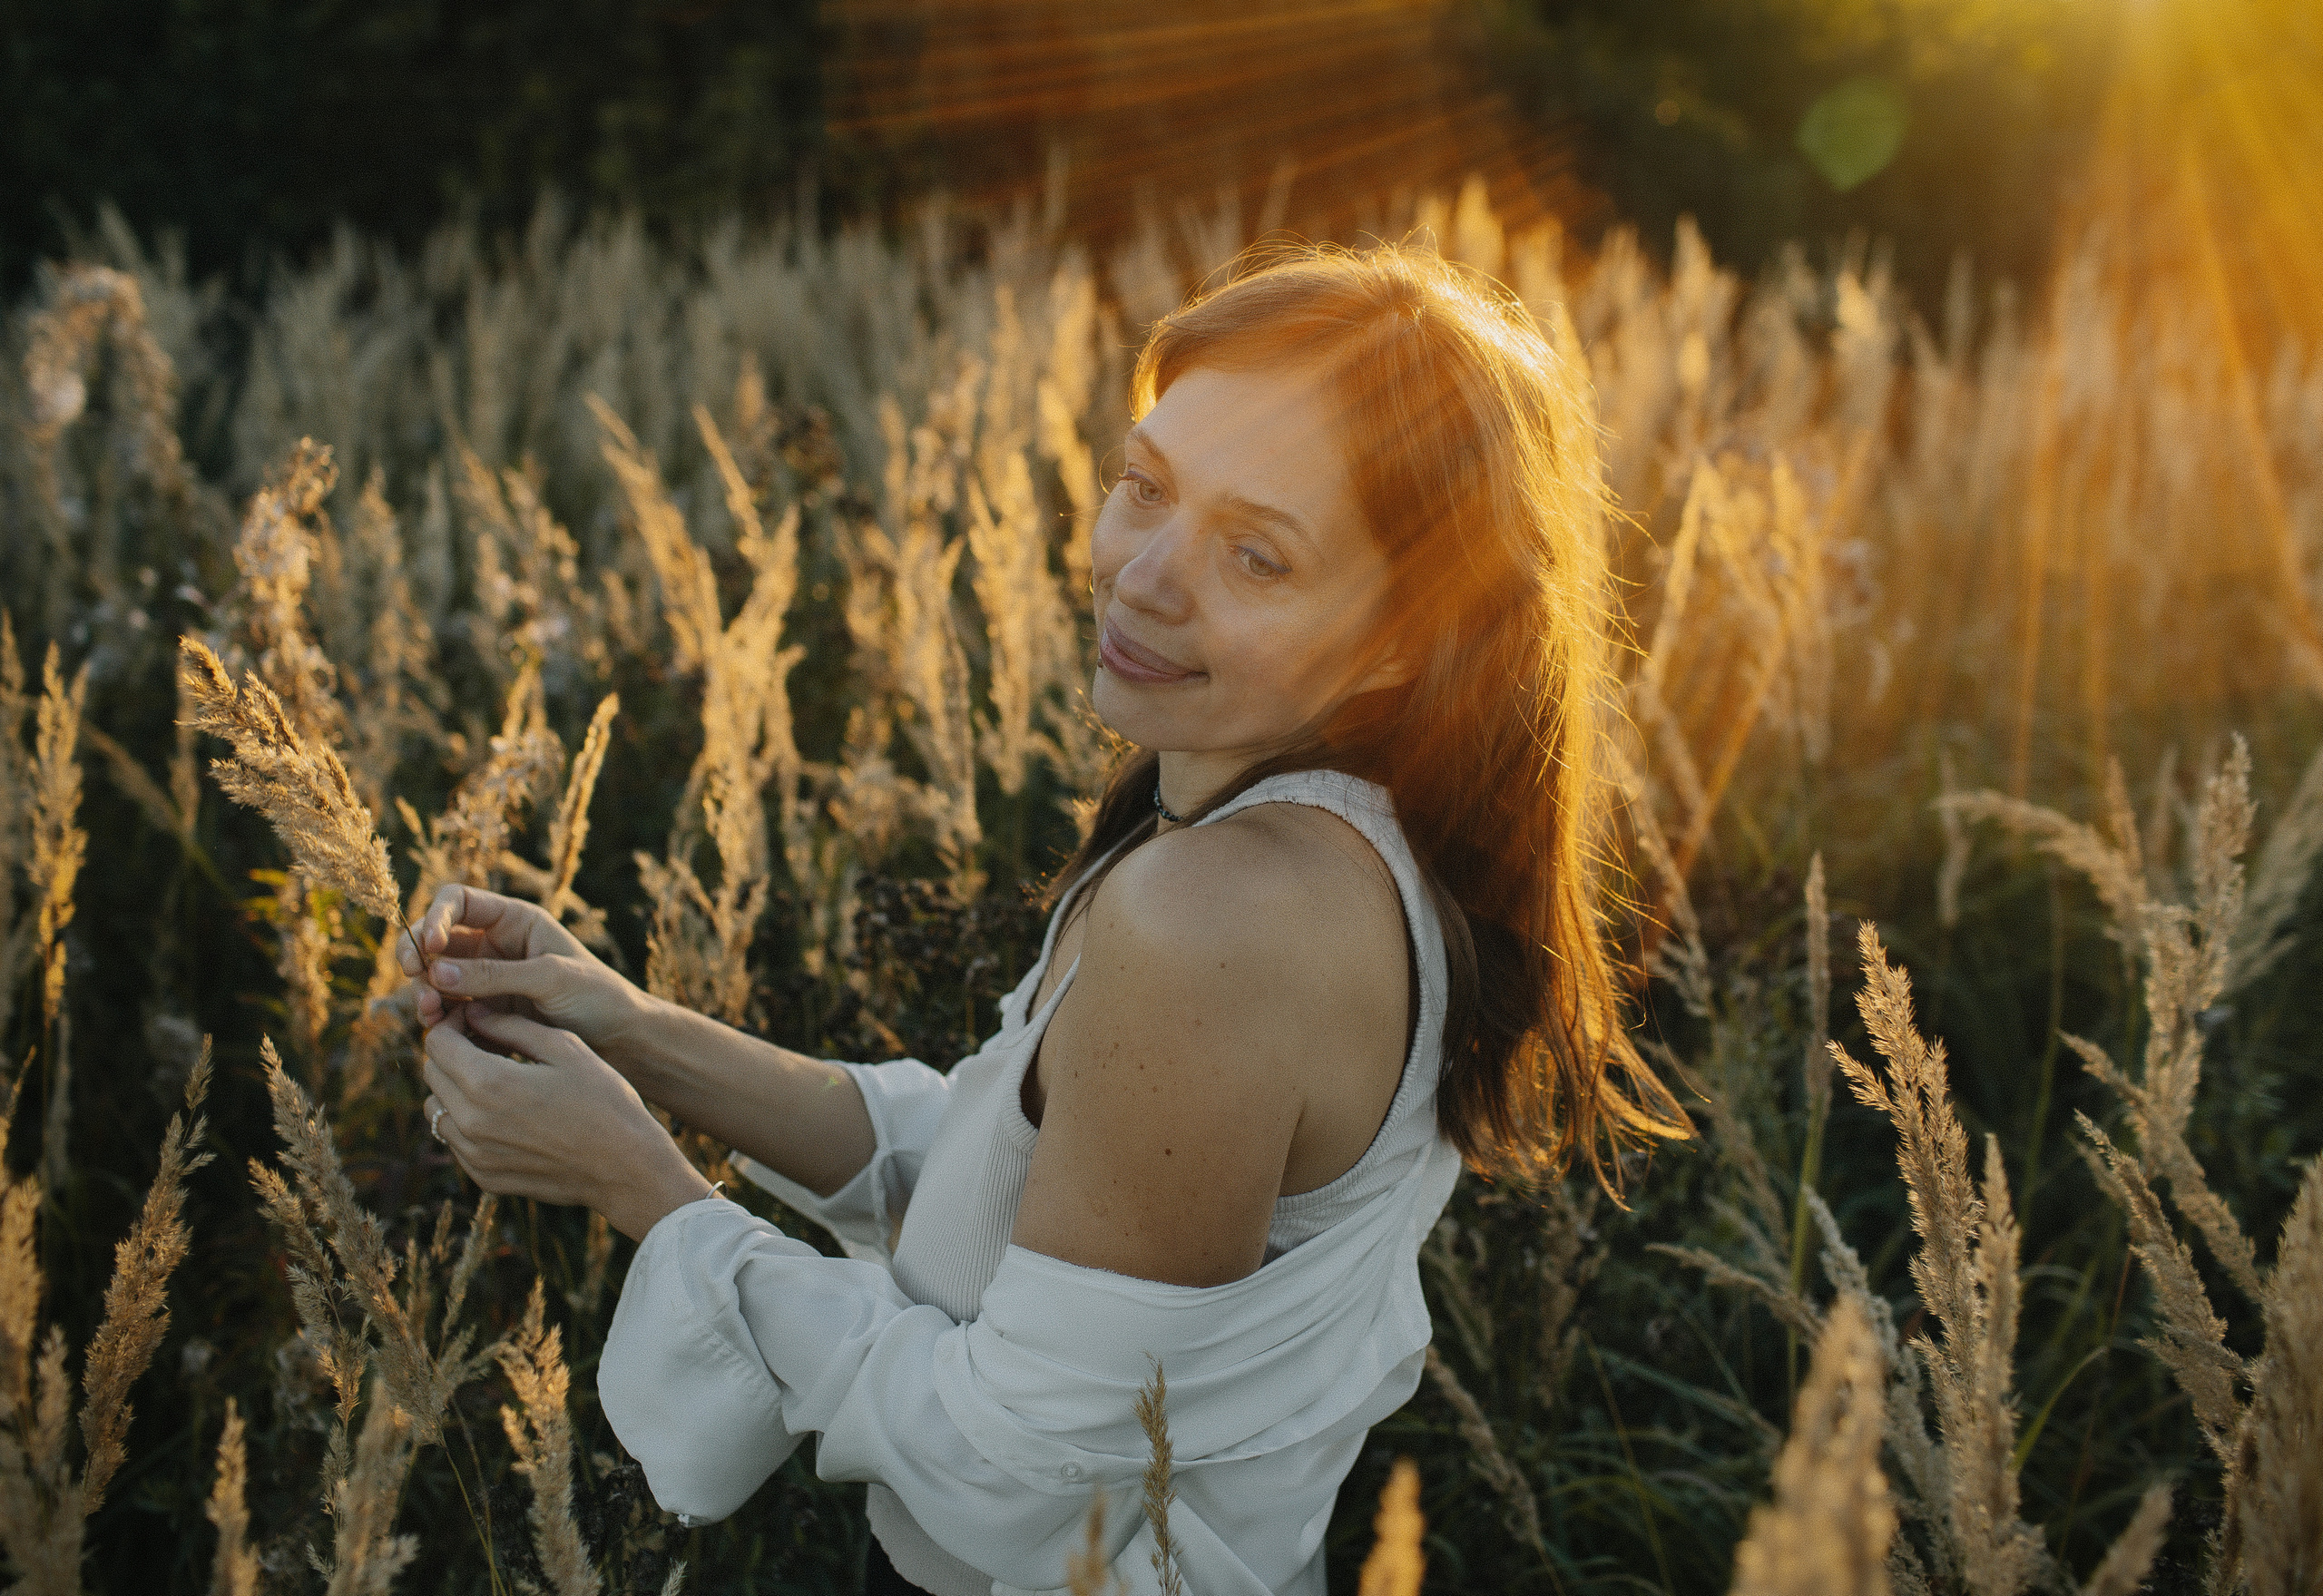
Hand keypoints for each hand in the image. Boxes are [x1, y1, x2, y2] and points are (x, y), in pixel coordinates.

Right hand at [399, 885, 648, 1066]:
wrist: (622, 1039)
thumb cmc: (598, 996)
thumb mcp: (550, 978)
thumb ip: (495, 975)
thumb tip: (436, 972)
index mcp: (515, 921)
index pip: (459, 902)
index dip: (436, 916)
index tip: (430, 945)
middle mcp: (494, 946)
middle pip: (436, 940)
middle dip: (418, 955)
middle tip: (414, 977)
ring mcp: (486, 981)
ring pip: (436, 978)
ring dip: (424, 991)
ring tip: (429, 1013)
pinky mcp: (485, 1015)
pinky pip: (449, 1011)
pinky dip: (439, 1019)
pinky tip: (440, 1032)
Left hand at [422, 1004, 711, 1241]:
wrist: (626, 1167)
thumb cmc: (604, 1100)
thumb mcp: (565, 1048)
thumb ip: (512, 1027)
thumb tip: (475, 1013)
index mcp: (488, 1083)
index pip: (438, 1043)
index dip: (451, 1023)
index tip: (473, 1018)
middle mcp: (471, 1122)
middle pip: (432, 1073)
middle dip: (451, 1052)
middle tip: (482, 1043)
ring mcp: (474, 1154)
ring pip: (437, 1108)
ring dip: (453, 1088)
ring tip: (491, 1079)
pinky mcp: (483, 1175)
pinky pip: (455, 1140)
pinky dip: (467, 1121)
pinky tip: (503, 1113)